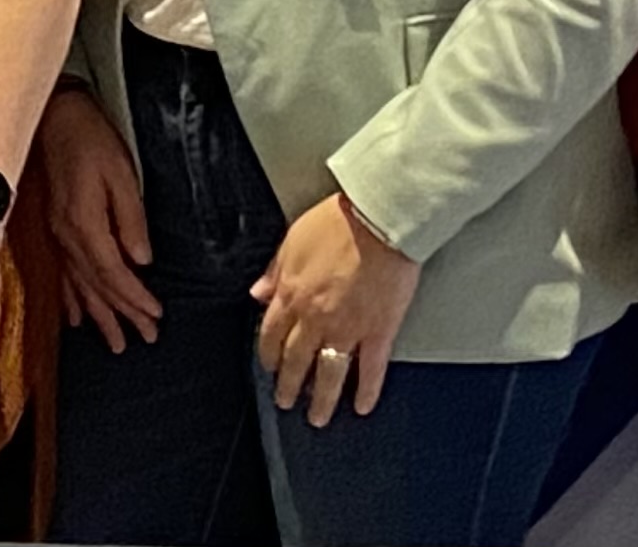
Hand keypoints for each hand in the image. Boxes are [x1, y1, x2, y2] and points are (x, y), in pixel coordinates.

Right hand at [37, 85, 162, 349]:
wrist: (54, 118)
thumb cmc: (92, 141)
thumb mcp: (121, 174)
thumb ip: (130, 219)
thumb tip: (142, 260)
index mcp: (84, 224)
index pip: (113, 273)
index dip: (135, 298)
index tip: (156, 317)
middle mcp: (67, 237)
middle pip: (97, 286)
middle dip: (122, 315)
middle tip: (145, 341)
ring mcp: (56, 235)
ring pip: (78, 286)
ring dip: (97, 316)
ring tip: (114, 344)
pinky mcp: (52, 229)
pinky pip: (61, 274)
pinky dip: (69, 299)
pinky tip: (74, 319)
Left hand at [253, 194, 419, 426]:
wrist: (377, 220)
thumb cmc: (337, 222)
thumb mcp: (292, 240)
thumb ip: (274, 271)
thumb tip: (257, 293)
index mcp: (291, 293)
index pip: (271, 334)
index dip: (268, 355)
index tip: (269, 367)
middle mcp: (314, 317)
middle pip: (296, 360)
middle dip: (289, 385)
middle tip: (287, 402)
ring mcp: (347, 328)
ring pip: (328, 374)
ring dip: (321, 400)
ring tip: (318, 417)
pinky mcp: (379, 332)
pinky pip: (370, 370)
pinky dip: (366, 391)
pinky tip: (362, 406)